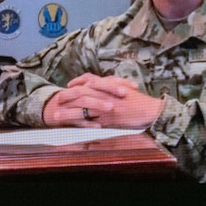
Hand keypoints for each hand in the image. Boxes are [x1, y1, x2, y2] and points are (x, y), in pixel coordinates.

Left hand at [44, 74, 163, 128]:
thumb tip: (102, 83)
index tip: (68, 85)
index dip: (77, 81)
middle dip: (66, 96)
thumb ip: (112, 84)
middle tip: (57, 99)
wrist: (150, 111)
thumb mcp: (125, 88)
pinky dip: (79, 123)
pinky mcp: (107, 119)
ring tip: (55, 116)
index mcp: (109, 85)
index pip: (89, 79)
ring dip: (66, 112)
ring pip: (81, 107)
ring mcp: (105, 106)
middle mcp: (105, 94)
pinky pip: (90, 121)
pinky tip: (70, 126)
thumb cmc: (140, 101)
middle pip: (81, 92)